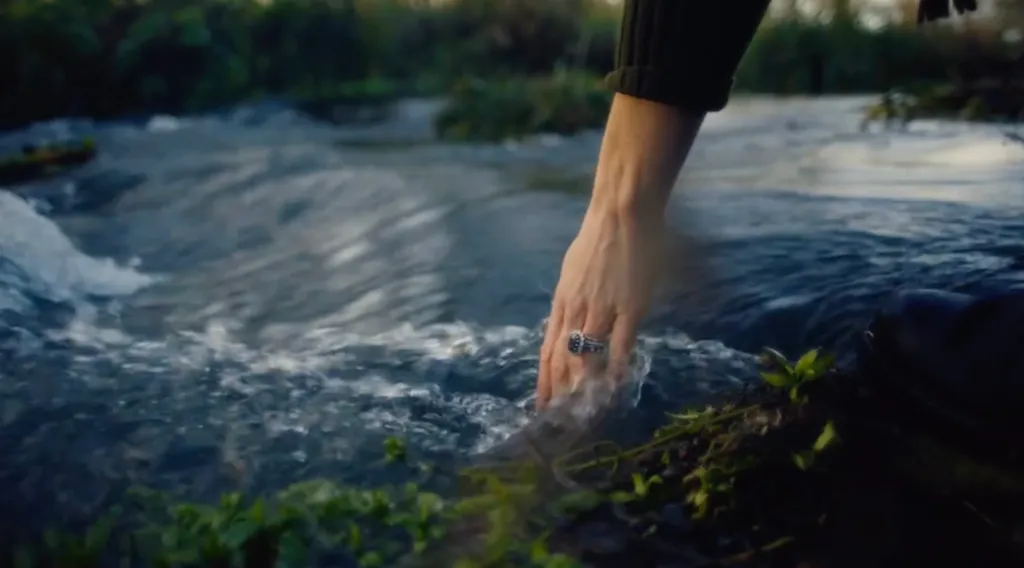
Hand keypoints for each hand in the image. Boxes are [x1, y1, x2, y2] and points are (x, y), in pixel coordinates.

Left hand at [536, 207, 666, 408]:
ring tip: (585, 410)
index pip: (547, 349)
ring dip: (585, 385)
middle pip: (561, 359)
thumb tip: (569, 320)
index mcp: (562, 301)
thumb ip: (572, 298)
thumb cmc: (599, 238)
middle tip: (561, 418)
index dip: (544, 380)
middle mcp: (576, 309)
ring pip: (586, 355)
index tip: (542, 405)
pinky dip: (616, 367)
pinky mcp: (629, 306)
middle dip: (560, 391)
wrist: (621, 212)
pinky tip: (615, 385)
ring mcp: (602, 309)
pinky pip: (620, 344)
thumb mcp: (573, 270)